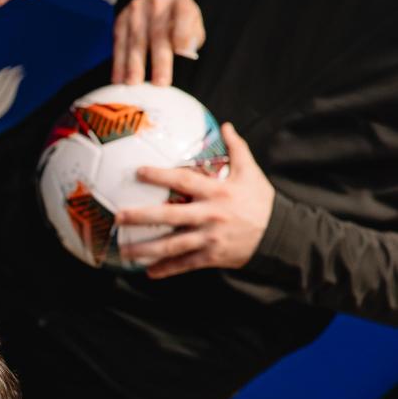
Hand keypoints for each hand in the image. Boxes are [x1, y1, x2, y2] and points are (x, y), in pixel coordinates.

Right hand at [112, 0, 204, 85]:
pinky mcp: (120, 20)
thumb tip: (185, 55)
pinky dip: (119, 64)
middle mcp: (157, 3)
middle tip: (160, 83)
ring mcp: (136, 11)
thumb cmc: (176, 21)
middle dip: (159, 61)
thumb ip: (191, 39)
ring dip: (133, 65)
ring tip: (134, 84)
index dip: (182, 35)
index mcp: (180, 2)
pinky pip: (119, 45)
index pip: (183, 16)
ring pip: (135, 42)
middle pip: (158, 34)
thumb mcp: (192, 24)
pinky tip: (119, 79)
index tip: (182, 54)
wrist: (154, 2)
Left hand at [117, 123, 273, 278]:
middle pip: (170, 216)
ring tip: (124, 250)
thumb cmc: (260, 201)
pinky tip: (148, 272)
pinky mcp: (212, 256)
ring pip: (172, 245)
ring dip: (146, 249)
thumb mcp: (251, 173)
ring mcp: (209, 237)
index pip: (183, 181)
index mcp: (217, 191)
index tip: (137, 172)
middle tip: (118, 216)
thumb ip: (237, 149)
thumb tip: (227, 125)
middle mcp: (210, 214)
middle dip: (141, 216)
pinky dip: (166, 269)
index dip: (160, 176)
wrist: (280, 234)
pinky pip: (185, 264)